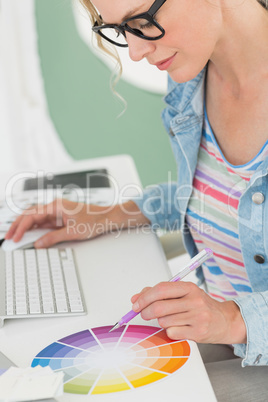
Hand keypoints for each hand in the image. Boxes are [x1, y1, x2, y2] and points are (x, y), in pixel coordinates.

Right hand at [5, 199, 149, 247]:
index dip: (20, 227)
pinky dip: (36, 229)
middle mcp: (54, 206)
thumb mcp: (73, 232)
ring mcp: (57, 212)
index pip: (31, 215)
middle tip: (9, 237)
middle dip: (18, 225)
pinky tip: (31, 236)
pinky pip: (44, 222)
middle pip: (30, 214)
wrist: (108, 217)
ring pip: (36, 218)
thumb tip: (38, 243)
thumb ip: (53, 238)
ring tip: (16, 237)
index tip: (14, 238)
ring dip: (25, 227)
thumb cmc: (94, 220)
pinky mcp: (61, 217)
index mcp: (56, 206)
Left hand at [131, 281, 246, 343]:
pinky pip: (172, 333)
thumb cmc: (201, 306)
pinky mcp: (198, 332)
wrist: (226, 320)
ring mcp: (197, 317)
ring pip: (164, 321)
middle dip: (146, 311)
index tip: (136, 303)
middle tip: (144, 313)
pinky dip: (170, 331)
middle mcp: (194, 301)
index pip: (161, 289)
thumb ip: (160, 293)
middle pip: (159, 306)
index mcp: (189, 287)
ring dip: (161, 322)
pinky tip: (179, 327)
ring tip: (171, 319)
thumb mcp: (184, 293)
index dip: (145, 297)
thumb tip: (137, 298)